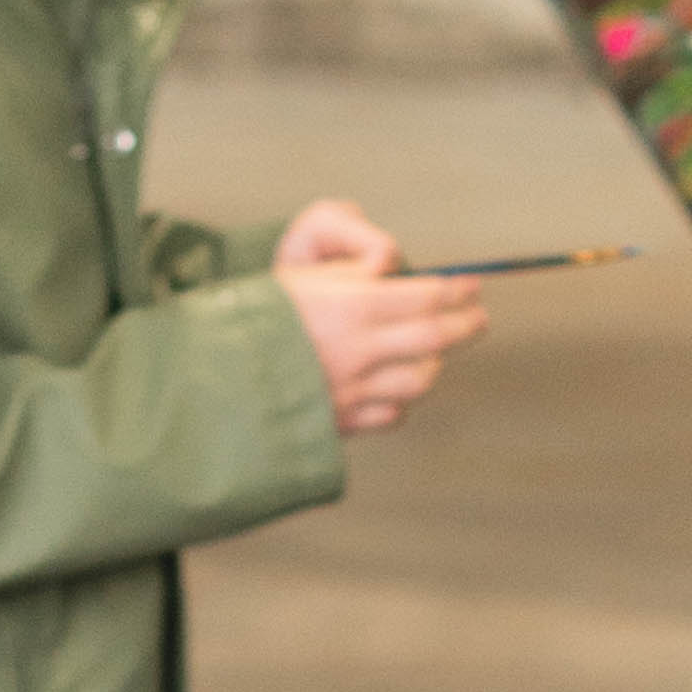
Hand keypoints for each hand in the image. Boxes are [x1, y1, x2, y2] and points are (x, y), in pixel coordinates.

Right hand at [274, 209, 483, 436]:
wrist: (213, 373)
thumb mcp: (303, 273)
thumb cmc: (256, 314)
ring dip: (435, 363)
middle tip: (479, 317)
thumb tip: (394, 270)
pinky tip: (398, 385)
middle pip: (435, 338)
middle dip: (466, 326)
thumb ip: (353, 271)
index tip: (472, 285)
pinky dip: (403, 399)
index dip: (457, 290)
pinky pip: (392, 413)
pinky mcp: (342, 422)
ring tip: (437, 351)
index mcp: (350, 306)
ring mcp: (353, 391)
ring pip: (420, 380)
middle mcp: (359, 351)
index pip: (425, 296)